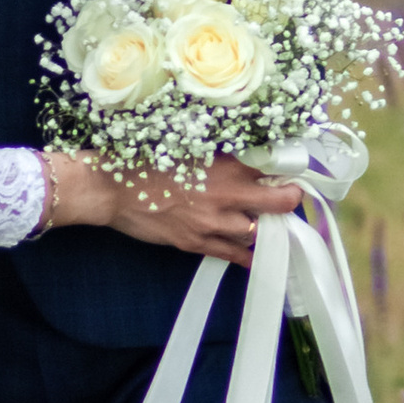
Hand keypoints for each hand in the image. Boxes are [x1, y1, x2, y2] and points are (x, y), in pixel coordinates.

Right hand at [45, 150, 304, 267]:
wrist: (111, 189)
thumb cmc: (144, 160)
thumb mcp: (187, 146)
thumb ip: (219, 154)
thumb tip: (245, 157)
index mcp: (224, 165)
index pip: (272, 168)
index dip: (286, 171)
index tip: (291, 173)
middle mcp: (225, 195)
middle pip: (278, 203)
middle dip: (288, 201)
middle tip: (290, 198)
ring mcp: (212, 223)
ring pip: (257, 232)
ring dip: (264, 227)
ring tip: (266, 222)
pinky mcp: (196, 243)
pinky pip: (233, 256)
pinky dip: (248, 256)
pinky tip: (257, 256)